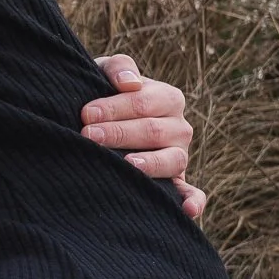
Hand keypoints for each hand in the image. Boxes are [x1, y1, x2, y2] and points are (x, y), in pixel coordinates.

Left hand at [83, 54, 204, 219]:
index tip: (85, 114)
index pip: (143, 103)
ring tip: (127, 164)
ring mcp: (180, 156)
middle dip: (120, 134)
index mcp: (168, 98)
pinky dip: (193, 201)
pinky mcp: (177, 182)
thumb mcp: (106, 73)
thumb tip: (129, 84)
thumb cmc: (103, 94)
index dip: (114, 107)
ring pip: (172, 160)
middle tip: (88, 136)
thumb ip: (118, 68)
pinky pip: (192, 193)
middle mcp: (179, 128)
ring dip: (149, 164)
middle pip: (153, 131)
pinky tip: (187, 210)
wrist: (98, 120)